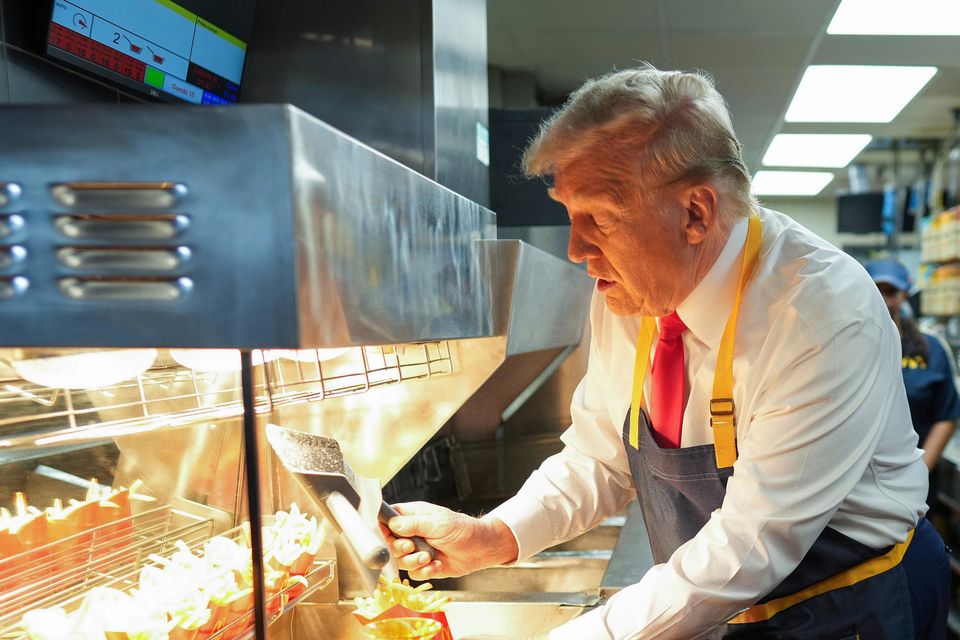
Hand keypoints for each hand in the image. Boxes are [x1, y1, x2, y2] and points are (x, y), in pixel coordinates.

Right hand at [380, 501, 517, 579]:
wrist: (481, 549)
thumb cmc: (463, 529)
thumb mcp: (438, 523)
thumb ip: (414, 524)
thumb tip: (393, 523)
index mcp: (413, 516)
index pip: (387, 519)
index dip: (383, 529)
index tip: (387, 536)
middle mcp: (412, 533)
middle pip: (389, 544)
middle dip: (399, 549)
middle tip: (411, 547)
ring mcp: (417, 550)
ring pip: (400, 560)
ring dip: (413, 561)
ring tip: (428, 557)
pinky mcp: (424, 565)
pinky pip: (414, 573)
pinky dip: (424, 571)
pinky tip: (437, 564)